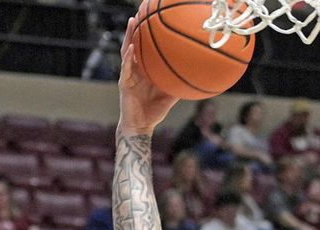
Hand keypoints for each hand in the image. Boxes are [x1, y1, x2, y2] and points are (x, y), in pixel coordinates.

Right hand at [118, 17, 179, 134]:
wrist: (141, 126)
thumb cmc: (154, 113)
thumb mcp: (170, 98)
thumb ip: (178, 87)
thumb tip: (194, 82)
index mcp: (145, 72)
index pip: (145, 50)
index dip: (147, 36)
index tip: (153, 21)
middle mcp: (136, 70)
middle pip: (135, 45)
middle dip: (137, 29)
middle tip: (141, 12)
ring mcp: (129, 75)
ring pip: (127, 51)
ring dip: (129, 36)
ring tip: (133, 22)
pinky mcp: (124, 83)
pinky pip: (126, 67)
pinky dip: (128, 57)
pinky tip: (131, 47)